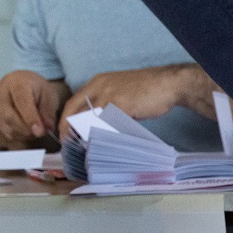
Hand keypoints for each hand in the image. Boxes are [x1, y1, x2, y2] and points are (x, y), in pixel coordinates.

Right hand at [0, 70, 68, 148]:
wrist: (25, 85)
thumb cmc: (39, 90)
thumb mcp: (50, 96)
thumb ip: (48, 111)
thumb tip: (47, 128)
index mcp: (17, 82)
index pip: (21, 101)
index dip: (30, 118)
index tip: (40, 132)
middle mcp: (0, 90)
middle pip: (8, 115)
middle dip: (26, 129)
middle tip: (40, 133)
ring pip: (5, 124)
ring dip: (23, 133)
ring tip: (35, 131)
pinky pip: (4, 128)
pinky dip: (18, 134)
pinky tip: (27, 131)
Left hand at [58, 64, 206, 134]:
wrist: (167, 83)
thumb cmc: (147, 90)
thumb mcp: (120, 93)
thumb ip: (107, 106)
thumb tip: (98, 125)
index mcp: (96, 83)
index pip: (72, 103)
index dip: (66, 120)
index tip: (65, 135)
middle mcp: (99, 87)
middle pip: (76, 111)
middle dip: (70, 130)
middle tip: (70, 146)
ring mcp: (110, 95)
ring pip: (90, 119)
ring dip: (87, 135)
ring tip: (87, 149)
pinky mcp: (121, 105)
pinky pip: (108, 124)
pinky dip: (105, 135)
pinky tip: (105, 145)